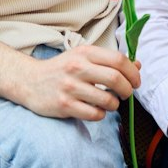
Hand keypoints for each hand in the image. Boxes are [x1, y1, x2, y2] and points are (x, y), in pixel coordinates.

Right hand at [18, 44, 139, 120]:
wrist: (30, 81)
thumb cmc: (62, 68)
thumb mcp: (84, 57)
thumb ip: (109, 61)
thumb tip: (138, 65)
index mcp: (85, 52)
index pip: (118, 60)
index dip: (133, 72)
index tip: (136, 80)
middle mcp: (77, 68)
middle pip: (115, 79)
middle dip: (127, 89)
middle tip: (127, 93)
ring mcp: (70, 87)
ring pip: (107, 100)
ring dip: (115, 104)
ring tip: (111, 103)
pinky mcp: (64, 106)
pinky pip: (94, 114)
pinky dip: (101, 114)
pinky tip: (97, 110)